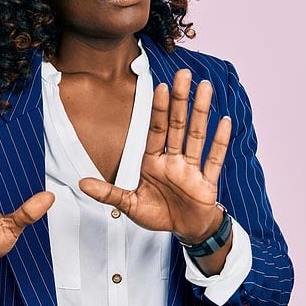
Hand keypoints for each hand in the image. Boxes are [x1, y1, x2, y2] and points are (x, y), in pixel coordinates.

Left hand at [79, 69, 231, 243]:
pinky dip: (220, 141)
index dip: (159, 109)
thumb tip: (82, 183)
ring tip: (205, 88)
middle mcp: (173, 160)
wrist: (185, 231)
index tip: (161, 87)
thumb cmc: (159, 214)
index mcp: (154, 162)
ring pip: (197, 135)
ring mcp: (191, 169)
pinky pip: (214, 159)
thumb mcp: (129, 205)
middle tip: (184, 74)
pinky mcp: (207, 182)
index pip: (157, 130)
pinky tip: (224, 121)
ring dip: (201, 112)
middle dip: (180, 100)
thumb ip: (108, 193)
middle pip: (177, 125)